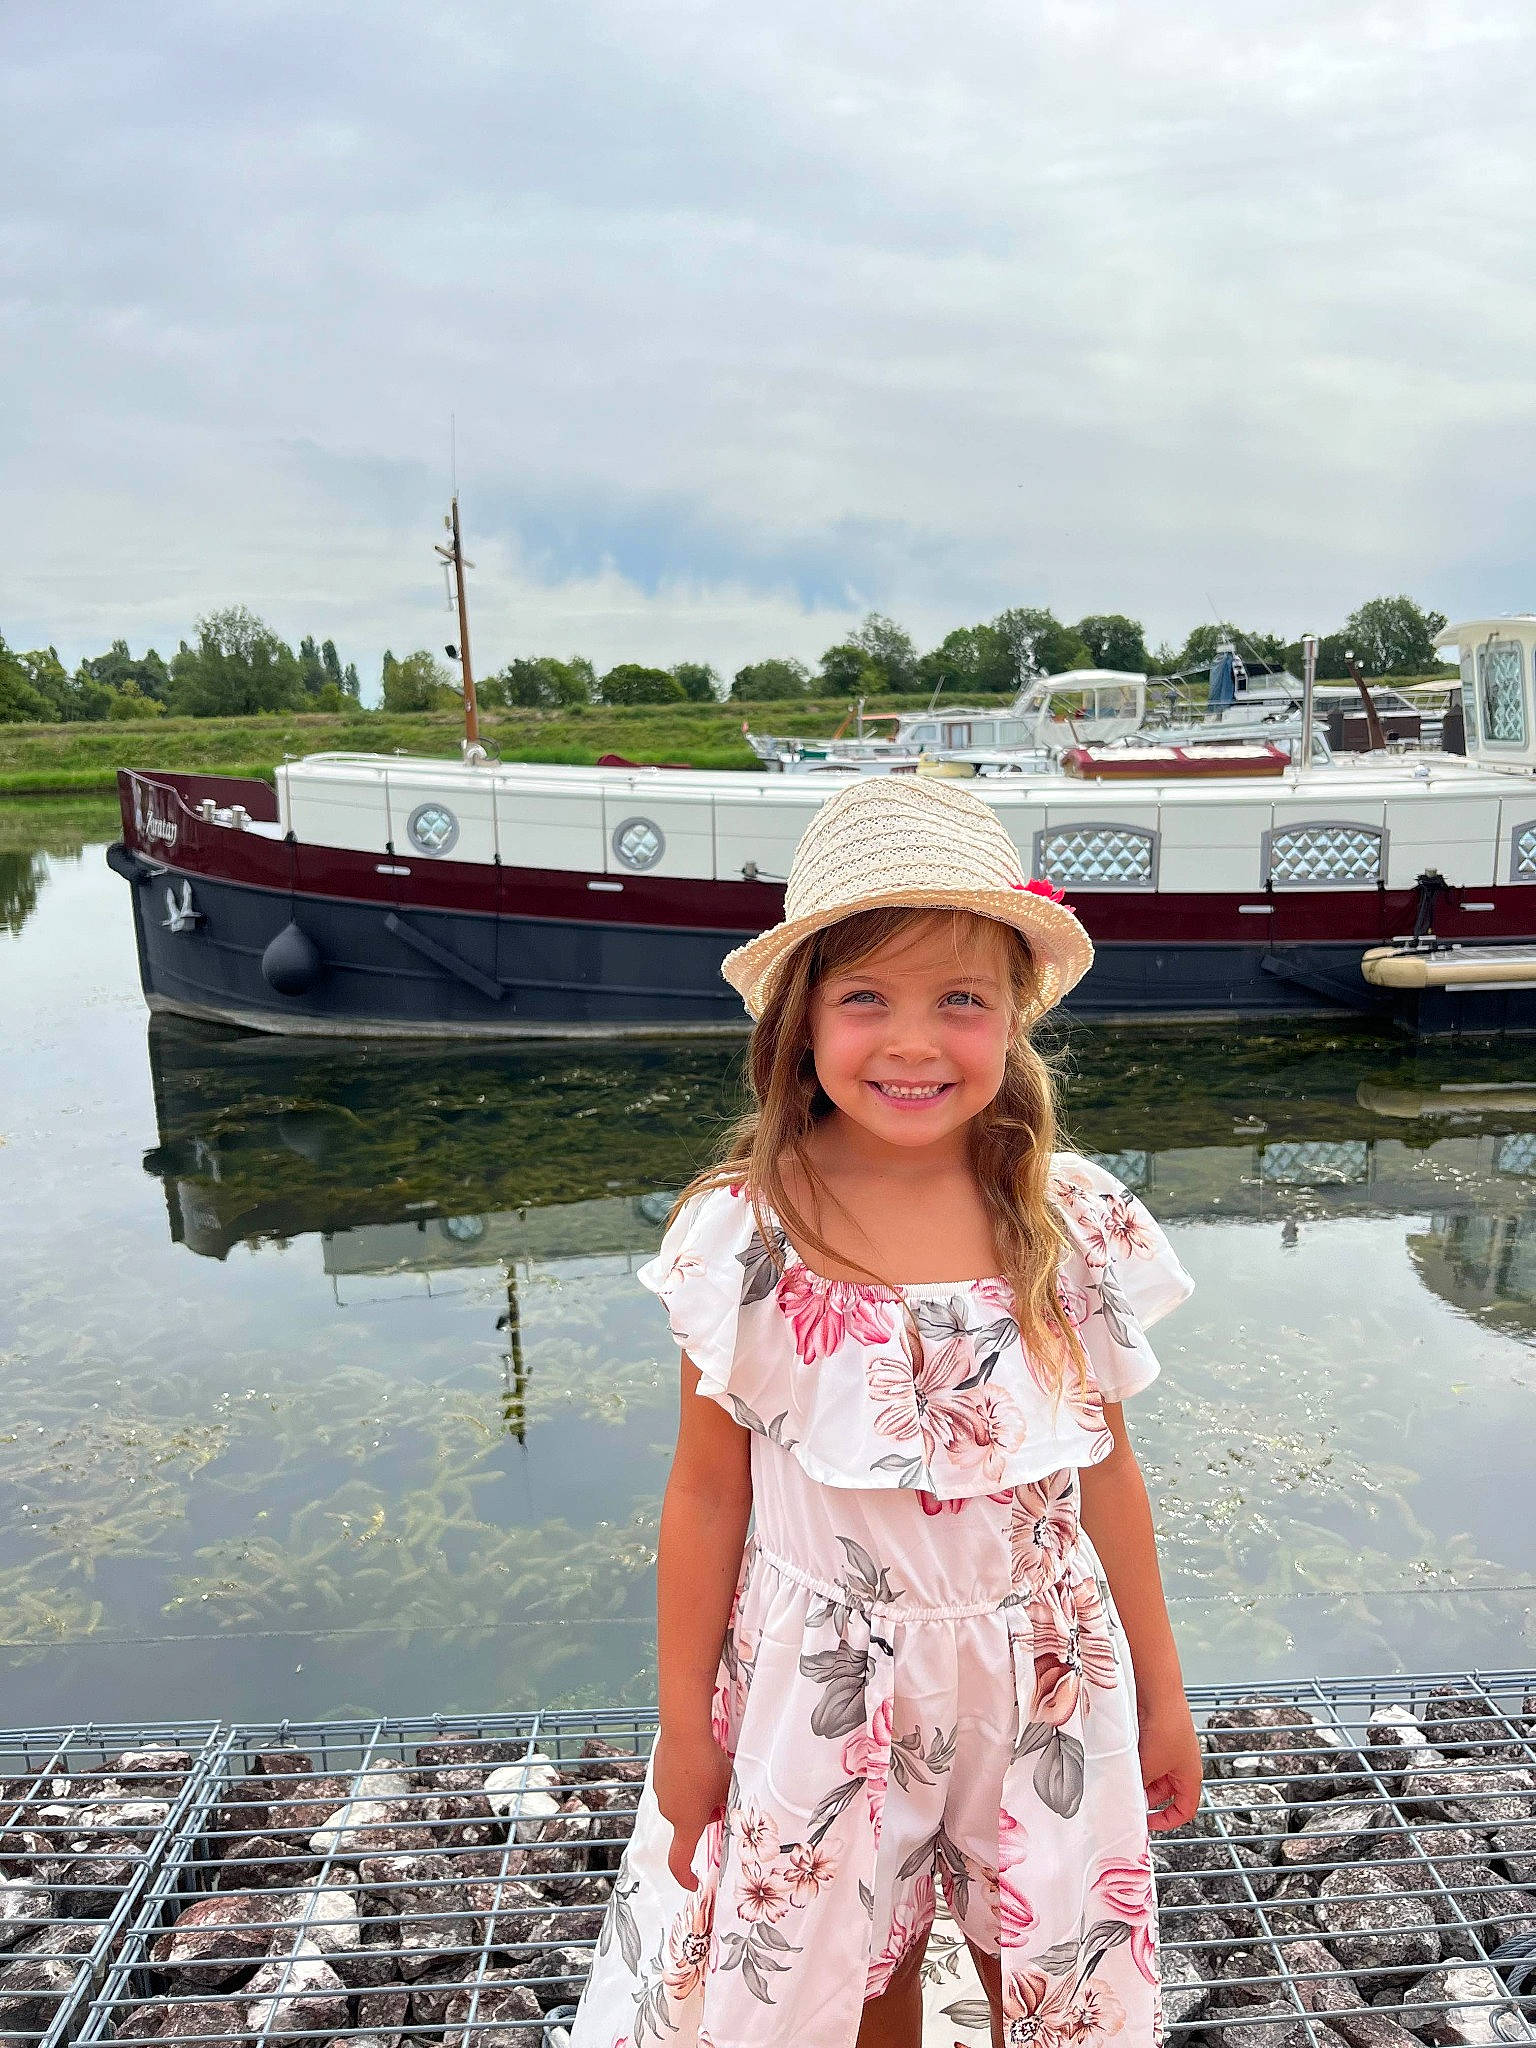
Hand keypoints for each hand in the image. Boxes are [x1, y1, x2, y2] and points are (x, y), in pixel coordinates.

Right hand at [654, 1725, 731, 1890]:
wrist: (684, 1733)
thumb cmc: (708, 1766)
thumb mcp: (726, 1790)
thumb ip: (724, 1807)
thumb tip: (721, 1810)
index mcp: (687, 1824)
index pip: (680, 1862)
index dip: (685, 1877)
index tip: (694, 1884)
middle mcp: (670, 1812)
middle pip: (688, 1824)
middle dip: (705, 1816)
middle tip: (720, 1796)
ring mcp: (661, 1793)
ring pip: (681, 1804)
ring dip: (695, 1797)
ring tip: (708, 1773)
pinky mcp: (657, 1774)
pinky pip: (674, 1786)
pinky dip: (684, 1781)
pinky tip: (695, 1763)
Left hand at [1138, 1693, 1203, 1832]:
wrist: (1158, 1692)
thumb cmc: (1165, 1727)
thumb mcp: (1149, 1768)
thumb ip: (1140, 1786)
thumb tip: (1129, 1795)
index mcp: (1190, 1775)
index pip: (1186, 1809)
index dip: (1168, 1820)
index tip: (1149, 1823)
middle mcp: (1183, 1762)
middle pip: (1166, 1792)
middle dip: (1148, 1798)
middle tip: (1130, 1799)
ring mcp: (1171, 1747)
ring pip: (1155, 1774)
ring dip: (1140, 1778)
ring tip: (1124, 1778)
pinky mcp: (1158, 1733)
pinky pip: (1147, 1756)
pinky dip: (1136, 1762)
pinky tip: (1123, 1760)